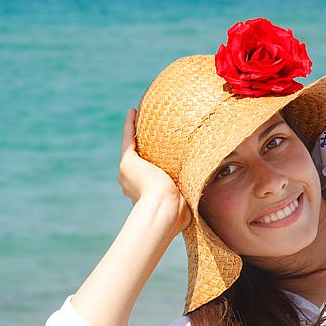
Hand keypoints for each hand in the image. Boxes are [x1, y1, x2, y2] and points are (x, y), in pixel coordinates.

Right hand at [118, 108, 191, 230]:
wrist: (166, 210)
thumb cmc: (177, 213)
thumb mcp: (182, 206)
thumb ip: (185, 202)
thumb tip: (198, 207)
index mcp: (141, 194)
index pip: (144, 179)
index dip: (150, 170)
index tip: (156, 162)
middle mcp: (129, 184)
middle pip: (137, 164)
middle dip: (142, 152)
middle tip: (150, 135)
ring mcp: (126, 173)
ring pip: (131, 149)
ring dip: (134, 134)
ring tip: (140, 118)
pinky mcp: (127, 162)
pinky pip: (128, 139)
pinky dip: (129, 126)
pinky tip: (133, 112)